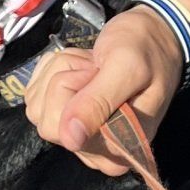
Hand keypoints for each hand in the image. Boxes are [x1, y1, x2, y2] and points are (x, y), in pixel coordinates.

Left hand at [24, 7, 184, 174]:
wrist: (154, 36)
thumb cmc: (145, 50)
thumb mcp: (126, 68)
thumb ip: (99, 102)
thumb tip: (71, 139)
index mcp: (117, 150)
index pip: (63, 131)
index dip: (74, 93)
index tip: (98, 74)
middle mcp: (95, 152)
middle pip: (46, 120)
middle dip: (65, 81)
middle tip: (96, 68)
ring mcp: (77, 137)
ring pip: (37, 106)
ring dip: (60, 73)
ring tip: (93, 67)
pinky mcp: (64, 119)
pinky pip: (35, 96)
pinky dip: (53, 71)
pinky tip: (81, 68)